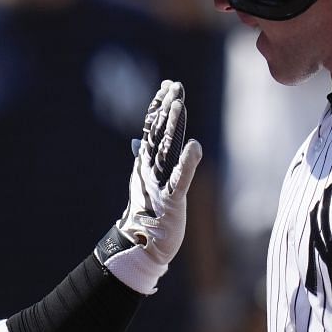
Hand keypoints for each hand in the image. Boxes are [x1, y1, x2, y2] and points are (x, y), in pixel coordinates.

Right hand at [96, 79, 202, 294]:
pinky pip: (179, 179)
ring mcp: (158, 184)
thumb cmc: (147, 214)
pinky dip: (187, 162)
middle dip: (166, 108)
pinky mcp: (170, 201)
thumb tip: (138, 142)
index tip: (168, 86)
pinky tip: (194, 146)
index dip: (159, 106)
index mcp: (145, 163)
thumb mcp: (146, 182)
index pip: (152, 128)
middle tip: (175, 86)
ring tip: (179, 105)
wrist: (139, 245)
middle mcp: (149, 170)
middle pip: (158, 133)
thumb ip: (144, 160)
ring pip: (166, 150)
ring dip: (172, 127)